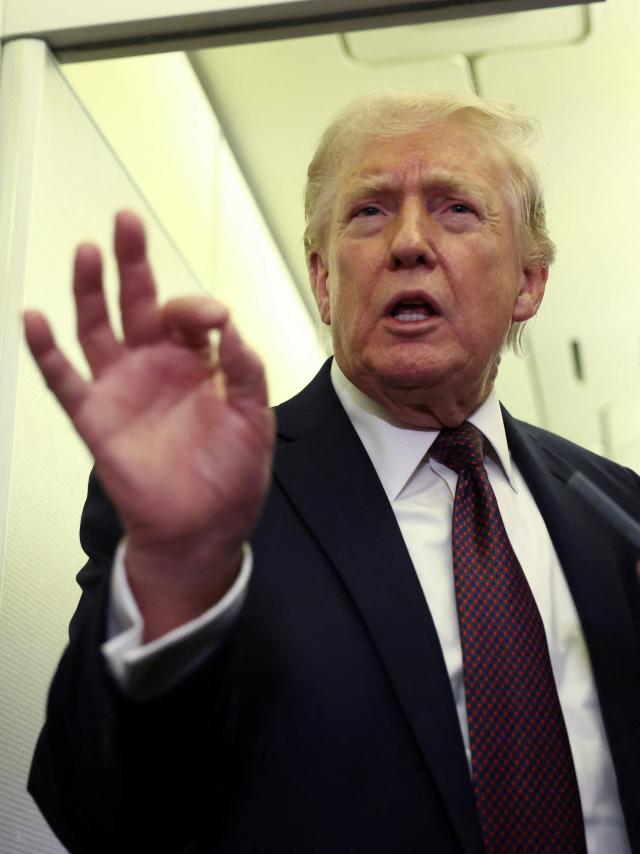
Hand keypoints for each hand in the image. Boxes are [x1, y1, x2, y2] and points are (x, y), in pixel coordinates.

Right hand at [24, 211, 274, 639]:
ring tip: (86, 251)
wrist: (203, 528)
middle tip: (126, 222)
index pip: (188, 316)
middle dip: (131, 262)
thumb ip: (248, 373)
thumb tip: (233, 328)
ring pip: (97, 328)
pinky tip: (34, 318)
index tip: (216, 319)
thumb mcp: (255, 420)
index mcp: (197, 364)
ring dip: (88, 290)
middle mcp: (155, 366)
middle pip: (136, 303)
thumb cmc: (231, 475)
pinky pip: (64, 380)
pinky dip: (46, 351)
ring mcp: (122, 389)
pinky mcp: (95, 418)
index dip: (198, 307)